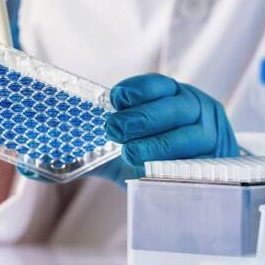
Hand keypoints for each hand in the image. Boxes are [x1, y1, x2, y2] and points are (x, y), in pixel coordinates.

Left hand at [99, 73, 238, 187]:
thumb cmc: (151, 155)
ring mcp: (212, 137)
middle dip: (143, 118)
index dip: (137, 90)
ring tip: (130, 153)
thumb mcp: (124, 144)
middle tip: (114, 129)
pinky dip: (177, 168)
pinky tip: (155, 171)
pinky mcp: (219, 165)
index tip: (115, 99)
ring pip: (190, 136)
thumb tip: (45, 158)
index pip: (159, 85)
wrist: (190, 180)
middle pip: (175, 108)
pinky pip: (199, 165)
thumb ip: (93, 146)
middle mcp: (198, 110)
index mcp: (175, 95)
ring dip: (158, 144)